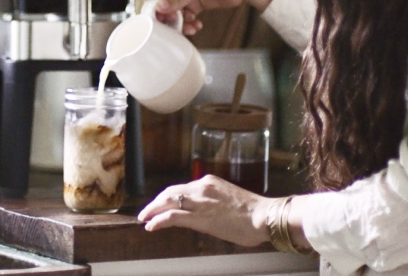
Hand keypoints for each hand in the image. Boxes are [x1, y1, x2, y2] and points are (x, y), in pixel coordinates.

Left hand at [136, 176, 273, 247]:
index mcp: (209, 183)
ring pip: (168, 202)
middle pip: (171, 192)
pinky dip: (159, 219)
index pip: (182, 188)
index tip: (160, 204)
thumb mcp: (229, 200)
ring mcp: (200, 202)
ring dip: (153, 210)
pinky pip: (173, 216)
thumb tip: (203, 212)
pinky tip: (151, 225)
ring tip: (144, 218)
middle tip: (146, 211)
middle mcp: (202, 188)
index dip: (167, 197)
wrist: (263, 216)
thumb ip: (213, 202)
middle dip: (156, 202)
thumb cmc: (253, 213)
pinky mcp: (200, 217)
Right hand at [143, 0, 285, 34]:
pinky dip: (189, 24)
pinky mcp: (197, 5)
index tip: (156, 17)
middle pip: (162, 4)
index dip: (152, 4)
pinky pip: (185, 18)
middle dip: (167, 16)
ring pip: (174, 14)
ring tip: (189, 27)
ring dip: (179, 23)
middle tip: (173, 25)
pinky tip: (197, 25)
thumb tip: (160, 8)